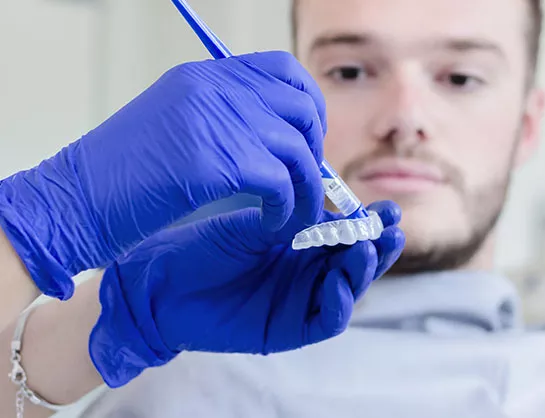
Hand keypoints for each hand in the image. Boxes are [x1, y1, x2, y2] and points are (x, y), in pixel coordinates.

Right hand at [0, 51, 326, 299]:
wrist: (77, 199)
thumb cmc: (123, 174)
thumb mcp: (176, 127)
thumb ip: (225, 120)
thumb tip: (281, 139)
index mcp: (205, 77)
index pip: (282, 70)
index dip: (309, 104)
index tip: (310, 139)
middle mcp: (215, 89)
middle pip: (301, 107)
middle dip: (316, 150)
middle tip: (308, 183)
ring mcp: (215, 120)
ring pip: (297, 149)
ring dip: (307, 190)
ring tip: (296, 217)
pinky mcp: (216, 160)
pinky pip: (280, 183)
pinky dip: (287, 209)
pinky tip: (274, 225)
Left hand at [89, 201, 404, 387]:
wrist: (162, 282)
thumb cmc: (203, 247)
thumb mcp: (253, 226)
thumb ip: (294, 221)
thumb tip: (337, 208)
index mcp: (298, 243)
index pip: (343, 234)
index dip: (366, 223)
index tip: (385, 209)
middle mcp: (305, 271)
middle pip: (353, 262)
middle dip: (375, 246)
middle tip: (389, 230)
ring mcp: (298, 300)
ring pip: (346, 290)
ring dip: (362, 272)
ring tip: (370, 250)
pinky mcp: (288, 328)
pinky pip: (325, 319)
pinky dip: (338, 304)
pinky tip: (340, 287)